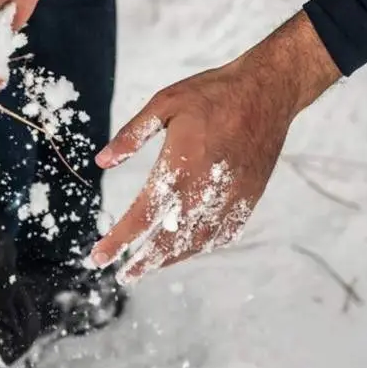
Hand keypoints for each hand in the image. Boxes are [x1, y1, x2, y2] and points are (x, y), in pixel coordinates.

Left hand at [90, 11, 340, 283]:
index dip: (118, 241)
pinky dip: (205, 246)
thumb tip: (101, 162)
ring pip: (197, 242)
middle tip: (124, 277)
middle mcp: (204, 191)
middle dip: (144, 263)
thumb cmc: (213, 94)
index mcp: (179, 169)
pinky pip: (225, 233)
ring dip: (171, 259)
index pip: (141, 218)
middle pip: (168, 241)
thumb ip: (131, 135)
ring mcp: (230, 198)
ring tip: (150, 268)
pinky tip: (190, 251)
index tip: (98, 258)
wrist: (269, 90)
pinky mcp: (248, 197)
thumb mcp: (165, 104)